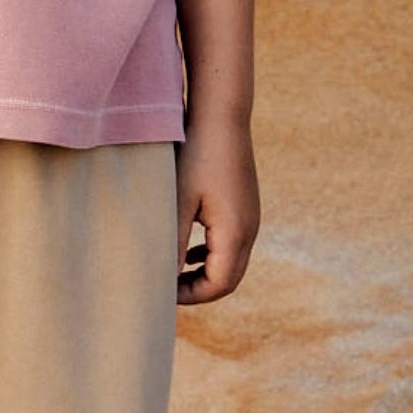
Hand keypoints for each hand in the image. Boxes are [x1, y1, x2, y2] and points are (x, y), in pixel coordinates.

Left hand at [176, 113, 259, 304]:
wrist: (222, 116)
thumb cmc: (197, 155)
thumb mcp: (179, 201)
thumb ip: (172, 242)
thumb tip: (162, 278)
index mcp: (235, 233)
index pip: (218, 285)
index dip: (190, 296)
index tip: (161, 291)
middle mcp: (250, 230)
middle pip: (228, 279)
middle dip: (198, 289)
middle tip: (165, 288)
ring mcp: (251, 218)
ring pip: (232, 263)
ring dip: (205, 273)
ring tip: (174, 272)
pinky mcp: (246, 206)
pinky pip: (233, 244)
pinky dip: (212, 255)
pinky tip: (191, 249)